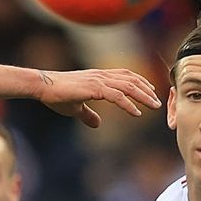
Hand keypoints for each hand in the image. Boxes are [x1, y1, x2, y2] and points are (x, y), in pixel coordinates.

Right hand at [36, 68, 160, 127]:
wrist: (43, 86)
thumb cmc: (56, 95)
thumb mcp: (75, 107)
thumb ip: (88, 115)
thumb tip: (97, 124)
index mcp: (98, 77)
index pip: (125, 75)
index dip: (140, 82)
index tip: (149, 91)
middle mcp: (101, 76)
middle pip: (131, 79)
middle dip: (146, 90)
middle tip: (157, 102)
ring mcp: (98, 81)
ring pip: (128, 86)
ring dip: (143, 96)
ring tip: (153, 106)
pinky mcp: (94, 89)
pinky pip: (117, 96)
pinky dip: (129, 104)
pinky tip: (136, 112)